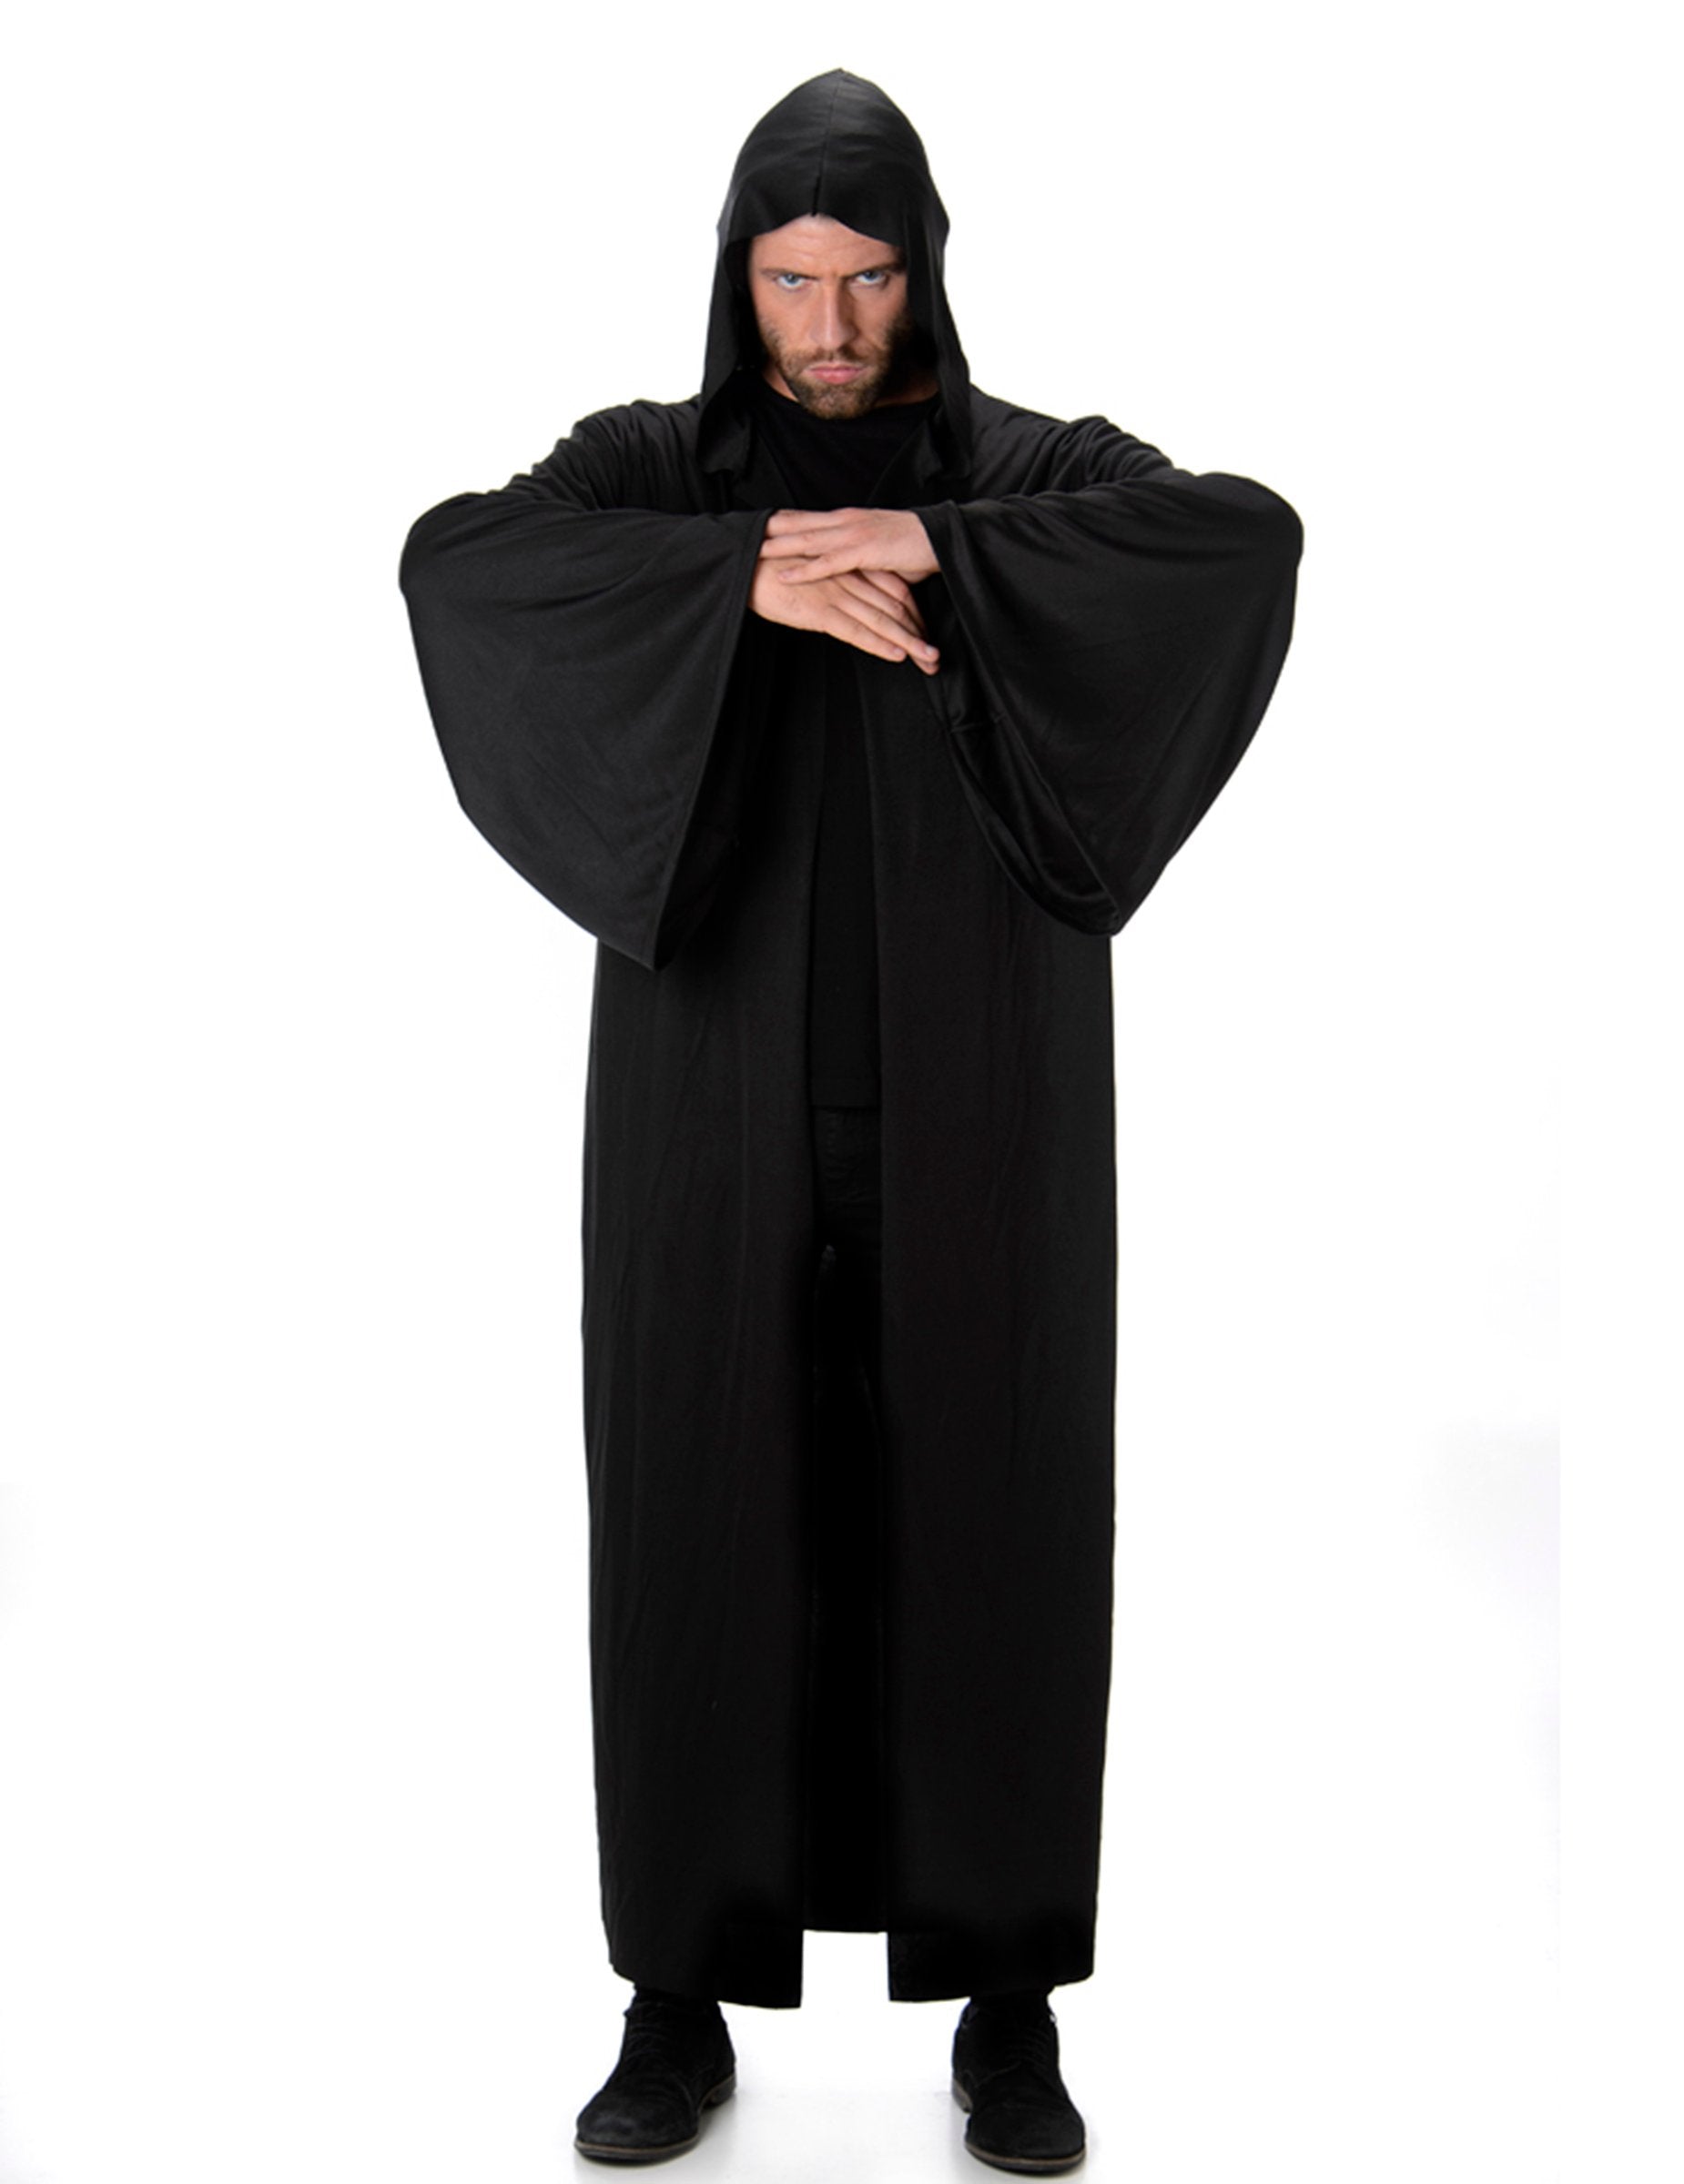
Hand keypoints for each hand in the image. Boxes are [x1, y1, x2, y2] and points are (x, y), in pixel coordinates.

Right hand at [750, 557, 939, 673]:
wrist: (743, 562)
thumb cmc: (772, 566)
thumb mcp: (812, 571)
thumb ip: (833, 581)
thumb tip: (845, 599)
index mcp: (849, 567)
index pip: (894, 589)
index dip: (913, 613)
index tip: (925, 633)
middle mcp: (849, 580)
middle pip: (895, 606)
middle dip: (919, 633)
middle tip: (937, 656)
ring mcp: (836, 595)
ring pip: (882, 620)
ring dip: (909, 643)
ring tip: (930, 661)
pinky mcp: (820, 610)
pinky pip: (857, 630)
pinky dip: (879, 643)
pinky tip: (897, 655)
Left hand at [759, 506, 939, 586]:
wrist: (942, 539)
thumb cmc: (914, 547)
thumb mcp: (877, 550)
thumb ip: (855, 556)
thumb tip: (843, 567)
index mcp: (848, 520)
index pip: (806, 518)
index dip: (779, 520)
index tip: (755, 523)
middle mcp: (845, 522)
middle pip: (798, 524)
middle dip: (768, 529)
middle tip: (740, 530)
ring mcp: (853, 535)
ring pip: (807, 540)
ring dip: (778, 546)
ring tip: (751, 550)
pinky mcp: (864, 551)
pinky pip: (828, 562)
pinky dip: (805, 568)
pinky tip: (785, 573)